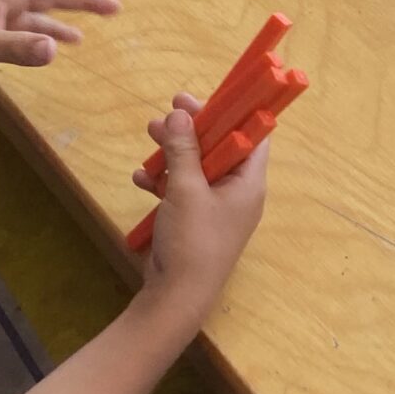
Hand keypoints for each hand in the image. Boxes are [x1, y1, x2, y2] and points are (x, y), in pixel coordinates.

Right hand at [133, 98, 268, 314]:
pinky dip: (163, 180)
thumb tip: (179, 113)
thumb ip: (183, 149)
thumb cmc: (193, 241)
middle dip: (193, 128)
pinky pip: (181, 189)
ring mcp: (215, 207)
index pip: (252, 135)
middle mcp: (237, 192)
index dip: (233, 112)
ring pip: (196, 165)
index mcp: (249, 182)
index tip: (207, 97)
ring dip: (173, 150)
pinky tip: (141, 178)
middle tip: (169, 109)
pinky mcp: (193, 220)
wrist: (177, 296)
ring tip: (148, 133)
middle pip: (220, 146)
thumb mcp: (186, 189)